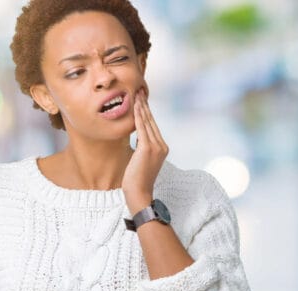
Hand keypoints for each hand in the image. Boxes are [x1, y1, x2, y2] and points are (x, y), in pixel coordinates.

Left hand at [122, 88, 168, 213]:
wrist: (139, 193)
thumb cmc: (136, 180)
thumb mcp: (141, 160)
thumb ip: (143, 148)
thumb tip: (139, 138)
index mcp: (162, 148)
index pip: (153, 126)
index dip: (147, 112)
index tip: (141, 100)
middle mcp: (162, 146)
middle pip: (152, 121)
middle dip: (145, 105)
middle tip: (139, 91)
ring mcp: (157, 147)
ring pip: (147, 122)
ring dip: (141, 107)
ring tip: (136, 94)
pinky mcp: (148, 148)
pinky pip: (142, 128)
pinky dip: (138, 116)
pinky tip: (134, 106)